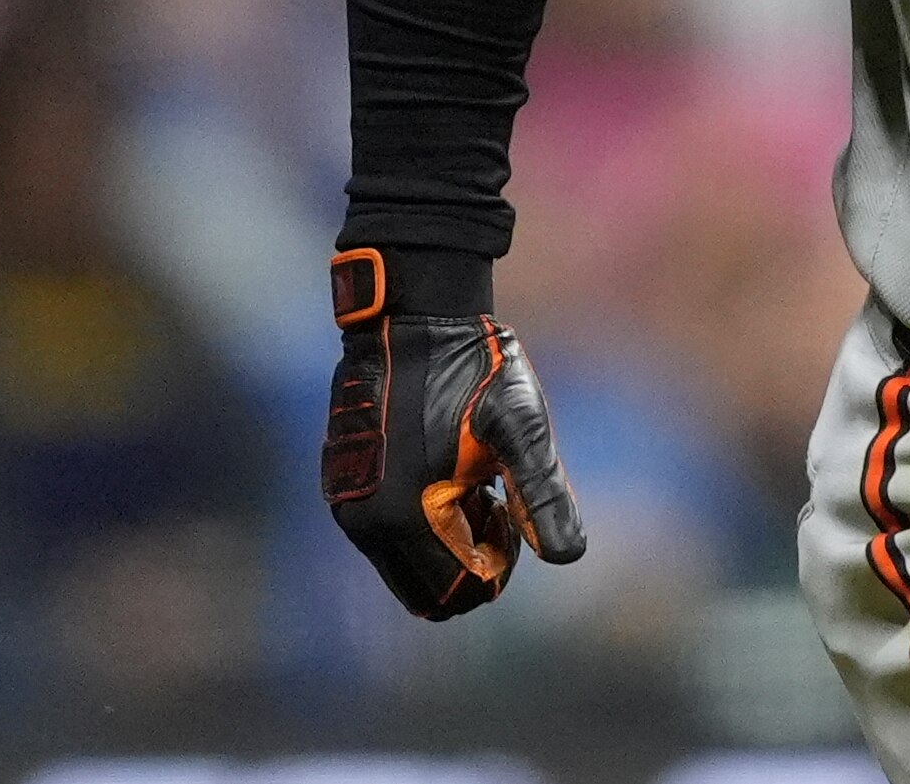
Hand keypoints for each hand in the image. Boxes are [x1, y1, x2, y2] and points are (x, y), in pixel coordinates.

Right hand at [320, 249, 588, 618]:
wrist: (411, 315)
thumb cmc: (473, 368)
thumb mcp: (519, 428)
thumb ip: (541, 495)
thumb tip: (568, 558)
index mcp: (408, 515)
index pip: (459, 592)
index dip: (497, 565)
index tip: (508, 508)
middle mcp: (366, 521)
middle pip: (428, 593)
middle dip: (469, 562)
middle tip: (493, 502)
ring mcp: (347, 504)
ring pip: (406, 566)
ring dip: (444, 542)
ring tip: (470, 480)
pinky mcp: (341, 483)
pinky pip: (383, 536)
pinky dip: (416, 522)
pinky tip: (442, 469)